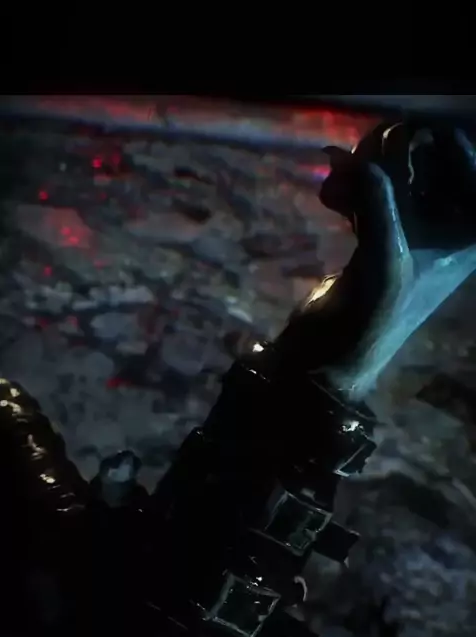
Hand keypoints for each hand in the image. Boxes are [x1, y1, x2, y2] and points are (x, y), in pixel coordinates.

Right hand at [275, 123, 475, 398]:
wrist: (336, 352)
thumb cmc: (375, 312)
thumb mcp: (385, 252)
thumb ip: (378, 197)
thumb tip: (357, 154)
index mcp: (468, 232)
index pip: (463, 161)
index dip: (432, 140)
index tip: (399, 131)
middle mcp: (446, 227)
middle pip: (424, 162)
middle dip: (388, 155)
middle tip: (361, 153)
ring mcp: (410, 232)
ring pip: (392, 175)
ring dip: (362, 170)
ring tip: (336, 174)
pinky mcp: (377, 238)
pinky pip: (368, 194)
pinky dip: (348, 190)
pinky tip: (327, 195)